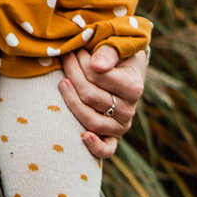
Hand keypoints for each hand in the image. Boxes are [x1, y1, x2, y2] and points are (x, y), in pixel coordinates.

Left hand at [60, 44, 146, 159]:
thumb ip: (108, 51)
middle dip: (73, 75)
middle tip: (65, 59)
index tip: (74, 50)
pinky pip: (106, 150)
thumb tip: (96, 66)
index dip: (81, 62)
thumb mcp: (118, 46)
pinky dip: (94, 146)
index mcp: (134, 88)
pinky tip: (83, 136)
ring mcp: (120, 126)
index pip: (98, 76)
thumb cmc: (118, 56)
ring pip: (91, 121)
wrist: (126, 70)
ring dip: (71, 101)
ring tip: (62, 82)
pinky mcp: (112, 138)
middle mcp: (129, 110)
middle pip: (90, 97)